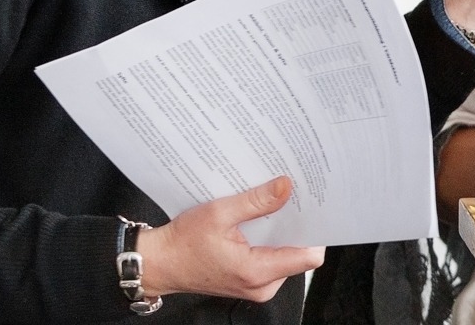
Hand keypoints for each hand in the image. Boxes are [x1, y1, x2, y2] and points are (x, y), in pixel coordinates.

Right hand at [135, 176, 323, 301]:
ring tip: (272, 210)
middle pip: (299, 254)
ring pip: (287, 256)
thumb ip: (256, 201)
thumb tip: (286, 187)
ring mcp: (257, 286)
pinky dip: (270, 241)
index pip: (309, 256)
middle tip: (291, 201)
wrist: (159, 263)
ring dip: (282, 233)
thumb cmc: (182, 244)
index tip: (314, 209)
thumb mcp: (219, 214)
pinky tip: (260, 223)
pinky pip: (273, 260)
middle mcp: (261, 285)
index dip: (315, 230)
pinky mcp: (250, 281)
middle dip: (296, 227)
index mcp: (256, 271)